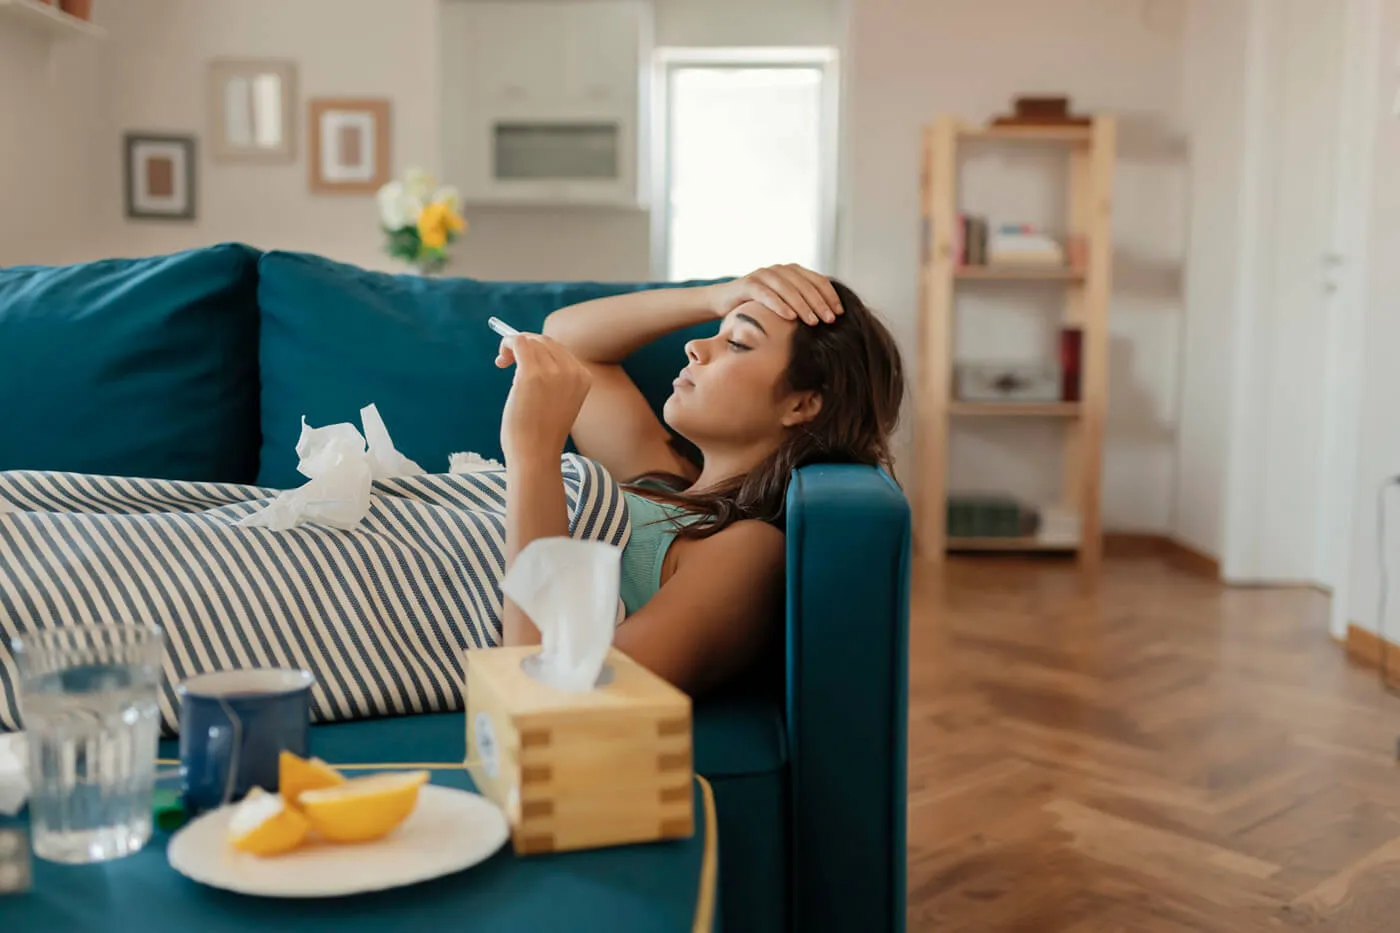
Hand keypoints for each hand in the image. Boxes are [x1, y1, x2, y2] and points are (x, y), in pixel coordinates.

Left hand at [497, 333, 592, 462]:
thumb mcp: (559, 401)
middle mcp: (572, 371)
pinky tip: (500, 360)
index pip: (559, 349)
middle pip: (545, 341)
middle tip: (508, 360)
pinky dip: (506, 344)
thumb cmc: (542, 433)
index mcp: (583, 377)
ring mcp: (553, 372)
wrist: (536, 455)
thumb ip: (554, 378)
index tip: (522, 361)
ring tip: (503, 362)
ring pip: (531, 340)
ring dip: (513, 346)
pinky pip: (518, 342)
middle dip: (525, 344)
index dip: (538, 349)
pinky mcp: (531, 374)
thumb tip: (528, 350)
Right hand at [707, 264, 842, 324]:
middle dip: (820, 303)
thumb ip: (801, 303)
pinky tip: (790, 317)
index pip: (818, 280)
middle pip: (805, 285)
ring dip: (803, 306)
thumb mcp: (783, 302)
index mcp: (792, 271)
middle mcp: (779, 269)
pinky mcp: (748, 284)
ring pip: (788, 289)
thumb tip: (828, 317)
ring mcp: (763, 274)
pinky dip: (779, 305)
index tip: (840, 313)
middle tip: (830, 320)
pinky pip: (767, 294)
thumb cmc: (757, 306)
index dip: (830, 296)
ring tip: (813, 322)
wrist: (723, 302)